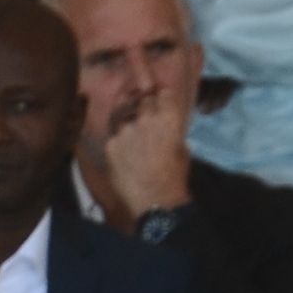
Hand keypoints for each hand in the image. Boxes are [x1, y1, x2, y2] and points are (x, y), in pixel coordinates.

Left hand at [94, 84, 193, 222]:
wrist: (154, 200)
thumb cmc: (174, 176)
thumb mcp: (182, 148)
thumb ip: (173, 130)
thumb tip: (167, 125)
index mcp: (169, 118)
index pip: (164, 93)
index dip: (161, 97)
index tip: (160, 101)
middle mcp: (146, 119)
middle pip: (143, 102)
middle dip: (145, 109)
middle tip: (147, 122)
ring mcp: (125, 131)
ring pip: (125, 118)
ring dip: (129, 126)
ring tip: (134, 142)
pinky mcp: (110, 144)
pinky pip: (114, 137)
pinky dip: (119, 144)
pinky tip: (125, 156)